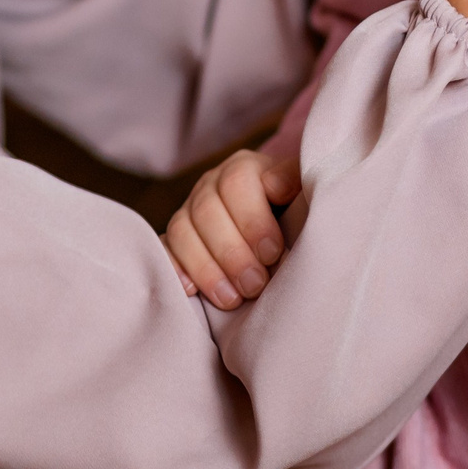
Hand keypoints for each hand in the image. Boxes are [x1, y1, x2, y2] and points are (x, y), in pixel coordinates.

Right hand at [163, 150, 298, 310]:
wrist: (276, 233)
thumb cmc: (294, 217)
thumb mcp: (302, 198)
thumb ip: (297, 187)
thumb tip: (283, 186)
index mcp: (245, 169)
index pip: (238, 182)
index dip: (253, 219)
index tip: (273, 253)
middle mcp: (212, 185)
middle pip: (207, 210)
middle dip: (232, 253)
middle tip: (256, 285)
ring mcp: (189, 211)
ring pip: (183, 232)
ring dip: (207, 269)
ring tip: (232, 299)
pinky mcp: (175, 239)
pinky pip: (165, 249)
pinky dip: (176, 269)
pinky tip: (191, 290)